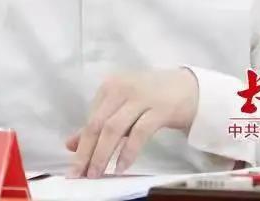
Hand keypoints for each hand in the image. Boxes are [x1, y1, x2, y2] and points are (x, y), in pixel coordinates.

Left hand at [66, 68, 198, 177]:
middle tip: (79, 173)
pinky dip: (128, 152)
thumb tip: (71, 144)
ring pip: (114, 129)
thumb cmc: (152, 98)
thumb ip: (99, 123)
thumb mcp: (122, 107)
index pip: (90, 118)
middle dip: (86, 151)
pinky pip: (139, 133)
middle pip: (98, 124)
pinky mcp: (159, 109)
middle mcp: (122, 89)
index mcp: (110, 87)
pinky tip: (121, 167)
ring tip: (96, 173)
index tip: (74, 165)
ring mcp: (141, 97)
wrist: (188, 88)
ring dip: (102, 154)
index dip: (81, 144)